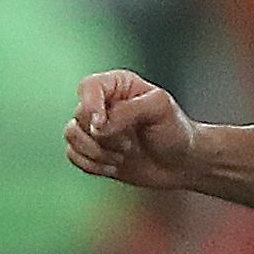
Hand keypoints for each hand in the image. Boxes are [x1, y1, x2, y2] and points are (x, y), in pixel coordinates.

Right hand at [66, 69, 203, 190]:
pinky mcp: (92, 151)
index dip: (90, 106)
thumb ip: (127, 111)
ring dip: (95, 152)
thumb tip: (98, 128)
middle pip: (79, 115)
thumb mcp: (159, 109)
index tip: (101, 126)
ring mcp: (96, 129)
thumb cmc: (175, 131)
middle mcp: (103, 104)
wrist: (182, 164)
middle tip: (128, 146)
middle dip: (102, 137)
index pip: (88, 87)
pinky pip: (72, 155)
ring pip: (71, 135)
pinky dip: (91, 165)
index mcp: (118, 85)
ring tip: (122, 157)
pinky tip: (114, 168)